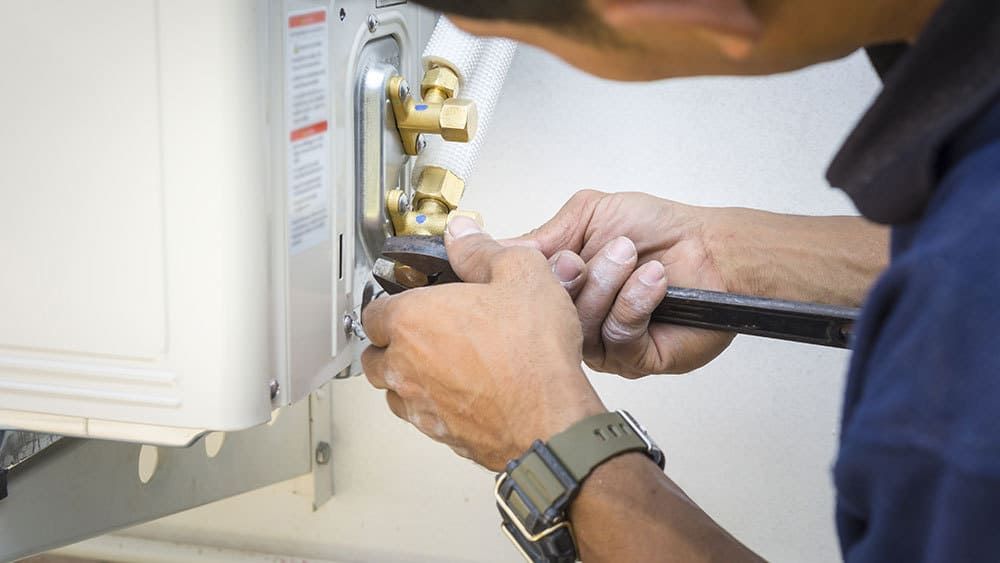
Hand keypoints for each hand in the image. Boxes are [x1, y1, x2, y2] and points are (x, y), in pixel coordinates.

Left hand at [362, 217, 605, 470]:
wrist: (551, 417)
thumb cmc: (532, 354)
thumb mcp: (519, 274)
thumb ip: (481, 250)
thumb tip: (464, 235)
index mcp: (411, 320)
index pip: (372, 312)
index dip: (390, 305)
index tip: (408, 302)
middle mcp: (405, 365)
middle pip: (374, 355)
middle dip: (392, 344)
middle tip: (422, 333)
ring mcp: (419, 404)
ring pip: (393, 391)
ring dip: (407, 378)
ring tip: (440, 364)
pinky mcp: (440, 434)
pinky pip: (422, 418)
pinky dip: (432, 406)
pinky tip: (461, 393)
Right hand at [519, 190, 734, 377]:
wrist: (712, 248)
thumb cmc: (657, 230)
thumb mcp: (589, 215)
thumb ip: (542, 235)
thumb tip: (492, 246)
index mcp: (559, 288)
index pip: (518, 293)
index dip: (518, 276)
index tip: (526, 257)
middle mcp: (575, 320)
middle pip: (542, 313)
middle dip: (567, 278)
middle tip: (585, 256)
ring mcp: (603, 344)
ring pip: (581, 324)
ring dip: (608, 283)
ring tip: (630, 256)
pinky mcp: (635, 359)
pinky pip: (618, 337)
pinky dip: (635, 301)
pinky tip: (653, 280)